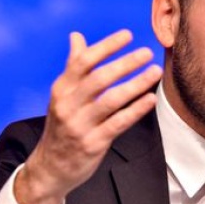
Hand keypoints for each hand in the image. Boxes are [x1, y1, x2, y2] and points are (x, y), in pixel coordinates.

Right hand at [15, 29, 162, 203]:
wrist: (50, 167)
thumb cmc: (61, 126)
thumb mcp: (62, 95)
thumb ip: (73, 66)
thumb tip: (76, 36)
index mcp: (61, 90)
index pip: (82, 62)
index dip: (106, 46)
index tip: (127, 35)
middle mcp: (68, 105)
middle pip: (99, 79)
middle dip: (125, 63)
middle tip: (146, 52)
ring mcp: (79, 125)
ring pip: (111, 100)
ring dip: (135, 84)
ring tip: (154, 72)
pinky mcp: (92, 144)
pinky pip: (118, 123)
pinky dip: (135, 110)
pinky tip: (150, 99)